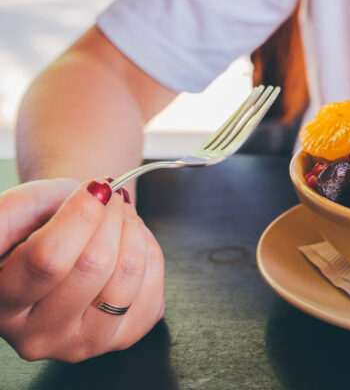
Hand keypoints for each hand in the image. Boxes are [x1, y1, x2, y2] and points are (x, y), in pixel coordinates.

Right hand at [0, 179, 164, 361]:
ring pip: (127, 275)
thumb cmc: (37, 229)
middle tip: (109, 198)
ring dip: (132, 231)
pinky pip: (153, 287)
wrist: (63, 252)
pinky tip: (129, 244)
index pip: (49, 260)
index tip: (96, 187)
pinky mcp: (122, 340)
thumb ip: (25, 206)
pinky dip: (148, 253)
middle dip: (110, 217)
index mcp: (1, 303)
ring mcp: (82, 344)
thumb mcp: (19, 211)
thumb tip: (89, 197)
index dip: (81, 216)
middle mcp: (36, 335)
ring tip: (120, 216)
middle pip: (94, 266)